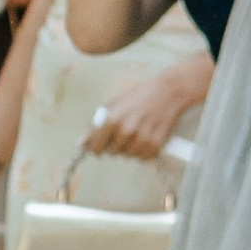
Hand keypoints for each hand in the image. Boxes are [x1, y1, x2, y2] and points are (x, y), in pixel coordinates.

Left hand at [85, 57, 209, 158]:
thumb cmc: (139, 96)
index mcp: (111, 120)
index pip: (96, 147)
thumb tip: (82, 142)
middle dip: (115, 145)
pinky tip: (146, 138)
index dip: (96, 148)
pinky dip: (144, 151)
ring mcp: (142, 138)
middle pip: (112, 152)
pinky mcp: (156, 144)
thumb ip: (97, 125)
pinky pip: (144, 157)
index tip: (99, 147)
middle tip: (124, 133)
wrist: (168, 91)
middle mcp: (126, 130)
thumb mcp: (113, 105)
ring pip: (128, 156)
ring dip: (130, 148)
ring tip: (136, 134)